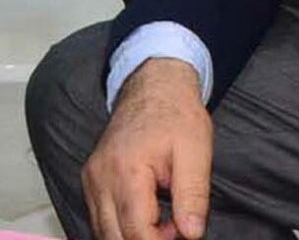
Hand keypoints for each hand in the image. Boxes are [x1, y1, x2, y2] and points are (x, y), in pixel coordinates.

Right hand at [82, 58, 212, 239]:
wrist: (155, 84)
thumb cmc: (177, 114)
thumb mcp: (197, 150)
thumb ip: (193, 194)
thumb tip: (192, 234)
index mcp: (127, 171)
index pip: (136, 232)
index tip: (183, 231)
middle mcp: (100, 178)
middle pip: (114, 237)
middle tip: (175, 226)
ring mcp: (92, 179)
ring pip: (103, 231)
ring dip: (132, 234)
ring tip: (163, 218)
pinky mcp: (91, 179)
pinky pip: (100, 216)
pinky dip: (120, 224)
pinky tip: (145, 212)